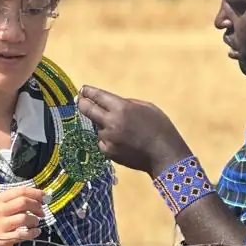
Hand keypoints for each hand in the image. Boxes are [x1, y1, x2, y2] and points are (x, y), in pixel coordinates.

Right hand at [0, 185, 44, 245]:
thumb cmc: (3, 218)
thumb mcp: (6, 205)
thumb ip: (22, 199)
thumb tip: (43, 197)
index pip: (21, 191)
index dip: (35, 193)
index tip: (44, 197)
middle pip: (23, 203)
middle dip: (36, 206)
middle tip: (42, 212)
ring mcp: (0, 225)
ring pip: (24, 218)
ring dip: (34, 220)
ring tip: (35, 223)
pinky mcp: (4, 238)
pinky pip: (23, 234)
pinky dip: (33, 232)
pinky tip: (36, 231)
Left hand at [76, 86, 190, 176]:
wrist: (165, 155)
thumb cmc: (161, 128)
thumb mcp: (147, 107)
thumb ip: (127, 103)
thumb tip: (110, 103)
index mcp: (122, 108)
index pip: (97, 96)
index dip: (88, 92)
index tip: (83, 89)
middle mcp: (111, 122)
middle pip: (87, 109)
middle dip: (81, 103)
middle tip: (79, 100)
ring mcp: (108, 138)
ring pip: (97, 128)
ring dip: (104, 126)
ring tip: (123, 131)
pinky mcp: (108, 151)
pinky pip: (102, 142)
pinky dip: (108, 140)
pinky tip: (122, 142)